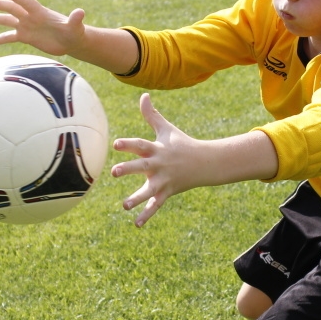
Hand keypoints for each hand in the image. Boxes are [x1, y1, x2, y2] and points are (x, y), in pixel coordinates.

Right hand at [0, 0, 86, 55]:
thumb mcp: (75, 27)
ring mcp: (26, 26)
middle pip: (11, 8)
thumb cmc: (75, 32)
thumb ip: (75, 19)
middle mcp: (30, 17)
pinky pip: (8, 37)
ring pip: (6, 21)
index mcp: (41, 12)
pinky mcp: (25, 36)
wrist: (71, 40)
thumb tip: (81, 12)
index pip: (26, 2)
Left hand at [111, 94, 203, 227]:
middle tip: (114, 172)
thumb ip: (152, 115)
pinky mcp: (167, 192)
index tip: (115, 144)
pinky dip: (147, 215)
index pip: (140, 145)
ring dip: (137, 198)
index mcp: (157, 149)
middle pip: (142, 167)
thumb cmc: (182, 143)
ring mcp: (164, 180)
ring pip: (149, 191)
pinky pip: (156, 205)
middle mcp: (159, 165)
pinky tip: (136, 224)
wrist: (206, 163)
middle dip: (128, 170)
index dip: (128, 144)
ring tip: (124, 206)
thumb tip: (143, 95)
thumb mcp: (167, 129)